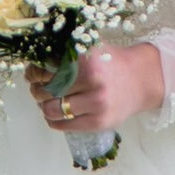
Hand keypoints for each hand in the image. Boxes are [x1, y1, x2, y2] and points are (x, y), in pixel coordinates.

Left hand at [32, 40, 164, 133]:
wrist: (141, 81)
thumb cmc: (110, 64)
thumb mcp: (90, 49)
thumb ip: (66, 51)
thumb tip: (33, 59)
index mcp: (87, 59)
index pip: (46, 68)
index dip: (34, 71)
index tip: (32, 72)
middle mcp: (92, 81)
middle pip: (46, 89)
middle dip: (36, 89)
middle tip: (37, 87)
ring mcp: (96, 104)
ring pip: (51, 109)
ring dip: (43, 105)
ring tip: (46, 100)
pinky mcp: (98, 123)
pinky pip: (63, 125)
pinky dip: (53, 120)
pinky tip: (55, 114)